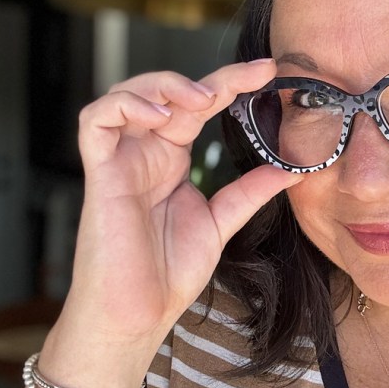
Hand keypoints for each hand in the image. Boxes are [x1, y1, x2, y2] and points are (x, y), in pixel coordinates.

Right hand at [53, 60, 299, 355]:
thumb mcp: (222, 221)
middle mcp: (146, 153)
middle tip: (254, 74)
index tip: (269, 72)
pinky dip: (125, 106)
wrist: (138, 315)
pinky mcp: (99, 173)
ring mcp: (121, 160)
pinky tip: (160, 116)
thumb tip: (293, 169)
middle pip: (169, 92)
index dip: (231, 82)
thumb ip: (250, 191)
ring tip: (202, 98)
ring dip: (165, 85)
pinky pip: (95, 121)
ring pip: (128, 94)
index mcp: (171, 160)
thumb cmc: (167, 273)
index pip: (199, 106)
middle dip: (212, 76)